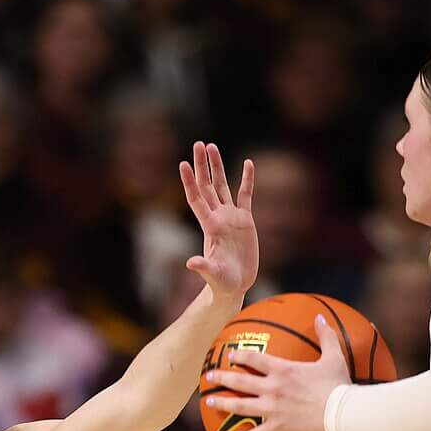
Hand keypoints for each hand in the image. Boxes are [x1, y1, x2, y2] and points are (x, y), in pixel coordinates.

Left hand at [178, 141, 256, 297]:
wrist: (234, 286)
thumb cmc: (221, 282)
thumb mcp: (213, 274)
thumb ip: (203, 267)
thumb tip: (191, 263)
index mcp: (210, 226)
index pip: (196, 199)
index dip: (189, 181)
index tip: (183, 163)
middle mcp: (218, 217)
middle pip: (207, 185)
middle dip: (202, 165)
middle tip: (198, 144)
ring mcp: (231, 218)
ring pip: (222, 186)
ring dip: (217, 167)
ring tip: (212, 146)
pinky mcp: (245, 221)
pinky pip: (246, 195)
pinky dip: (247, 179)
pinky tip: (248, 163)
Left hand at [200, 317, 348, 430]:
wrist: (343, 413)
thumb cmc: (338, 385)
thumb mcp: (334, 356)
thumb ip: (326, 335)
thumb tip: (321, 317)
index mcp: (283, 370)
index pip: (254, 359)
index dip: (239, 355)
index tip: (229, 354)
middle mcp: (273, 388)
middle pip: (239, 381)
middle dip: (221, 377)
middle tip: (207, 376)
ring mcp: (273, 409)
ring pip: (240, 406)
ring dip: (223, 403)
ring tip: (209, 401)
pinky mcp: (278, 427)